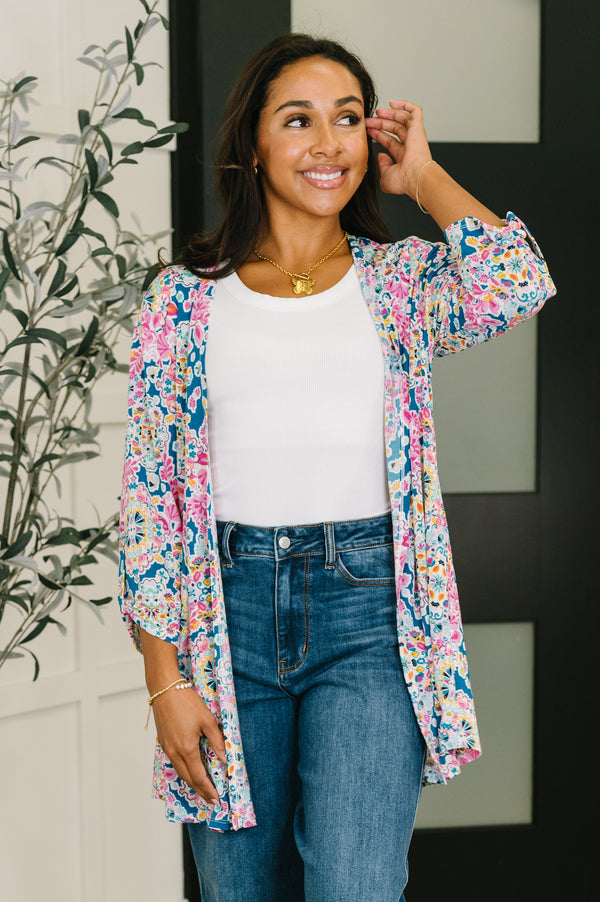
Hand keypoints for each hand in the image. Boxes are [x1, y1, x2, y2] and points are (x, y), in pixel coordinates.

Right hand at [151, 685, 226, 804]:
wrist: (165, 690)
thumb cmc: (187, 702)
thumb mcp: (207, 720)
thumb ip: (216, 741)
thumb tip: (224, 758)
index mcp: (187, 749)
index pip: (199, 777)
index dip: (208, 790)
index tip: (216, 799)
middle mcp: (175, 752)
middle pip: (188, 779)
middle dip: (200, 790)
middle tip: (210, 799)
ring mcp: (167, 748)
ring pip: (180, 772)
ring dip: (191, 782)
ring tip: (202, 788)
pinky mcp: (164, 742)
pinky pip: (174, 763)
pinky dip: (184, 771)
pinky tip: (190, 770)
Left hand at [365, 100, 431, 198]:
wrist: (415, 176)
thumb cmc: (403, 180)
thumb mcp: (385, 177)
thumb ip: (382, 166)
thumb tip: (381, 156)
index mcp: (403, 156)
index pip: (389, 141)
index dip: (378, 134)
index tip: (368, 130)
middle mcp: (410, 145)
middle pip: (394, 128)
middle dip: (381, 123)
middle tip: (369, 120)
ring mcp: (415, 135)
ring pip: (402, 119)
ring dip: (389, 114)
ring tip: (377, 112)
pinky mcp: (418, 127)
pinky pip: (414, 110)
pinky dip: (404, 104)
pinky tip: (392, 103)